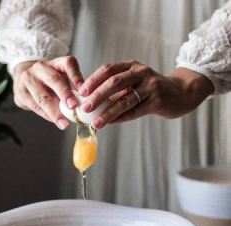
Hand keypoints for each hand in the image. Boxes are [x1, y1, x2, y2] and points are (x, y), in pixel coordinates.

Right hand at [13, 56, 83, 129]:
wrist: (26, 81)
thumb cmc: (50, 83)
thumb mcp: (63, 81)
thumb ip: (73, 89)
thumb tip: (85, 104)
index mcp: (56, 62)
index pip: (68, 63)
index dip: (76, 77)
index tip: (84, 91)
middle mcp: (41, 67)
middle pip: (53, 79)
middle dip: (64, 94)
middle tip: (73, 107)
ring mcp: (28, 78)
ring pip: (42, 97)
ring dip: (54, 112)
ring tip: (64, 124)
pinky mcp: (20, 92)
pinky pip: (35, 106)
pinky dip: (46, 115)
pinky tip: (54, 121)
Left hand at [77, 61, 213, 128]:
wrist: (180, 94)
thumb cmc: (151, 90)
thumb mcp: (135, 82)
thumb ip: (117, 89)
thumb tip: (91, 102)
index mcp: (132, 66)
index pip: (108, 69)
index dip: (93, 80)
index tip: (81, 92)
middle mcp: (141, 73)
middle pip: (114, 83)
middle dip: (97, 96)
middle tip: (85, 108)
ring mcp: (151, 86)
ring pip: (124, 101)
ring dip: (108, 113)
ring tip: (96, 123)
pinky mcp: (157, 101)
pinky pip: (135, 111)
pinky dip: (121, 118)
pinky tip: (110, 123)